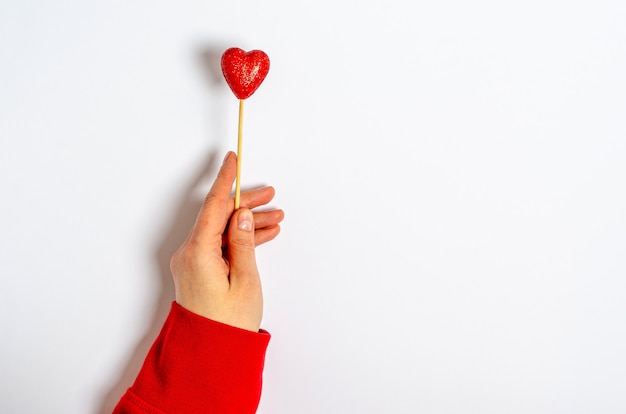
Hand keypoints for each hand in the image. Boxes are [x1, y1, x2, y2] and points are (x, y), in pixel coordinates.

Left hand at [170, 151, 283, 331]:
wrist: (212, 353)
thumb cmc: (228, 323)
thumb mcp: (245, 278)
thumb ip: (243, 241)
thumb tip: (241, 213)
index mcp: (198, 252)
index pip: (213, 206)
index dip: (225, 180)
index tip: (232, 159)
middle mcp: (189, 253)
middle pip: (218, 217)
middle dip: (245, 204)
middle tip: (270, 195)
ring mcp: (192, 262)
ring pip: (221, 231)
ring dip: (247, 224)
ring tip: (275, 218)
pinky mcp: (198, 270)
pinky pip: (219, 246)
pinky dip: (239, 240)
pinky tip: (261, 234)